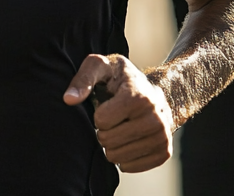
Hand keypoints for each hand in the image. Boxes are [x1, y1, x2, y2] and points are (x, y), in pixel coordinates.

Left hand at [64, 54, 173, 172]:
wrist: (156, 92)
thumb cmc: (121, 79)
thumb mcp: (100, 67)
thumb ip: (83, 80)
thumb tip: (69, 99)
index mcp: (139, 97)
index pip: (102, 121)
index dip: (98, 115)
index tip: (107, 106)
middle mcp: (155, 118)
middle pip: (109, 142)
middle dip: (103, 132)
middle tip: (112, 120)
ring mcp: (162, 137)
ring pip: (118, 158)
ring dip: (112, 146)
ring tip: (119, 129)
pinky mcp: (164, 152)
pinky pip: (131, 167)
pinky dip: (124, 158)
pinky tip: (128, 142)